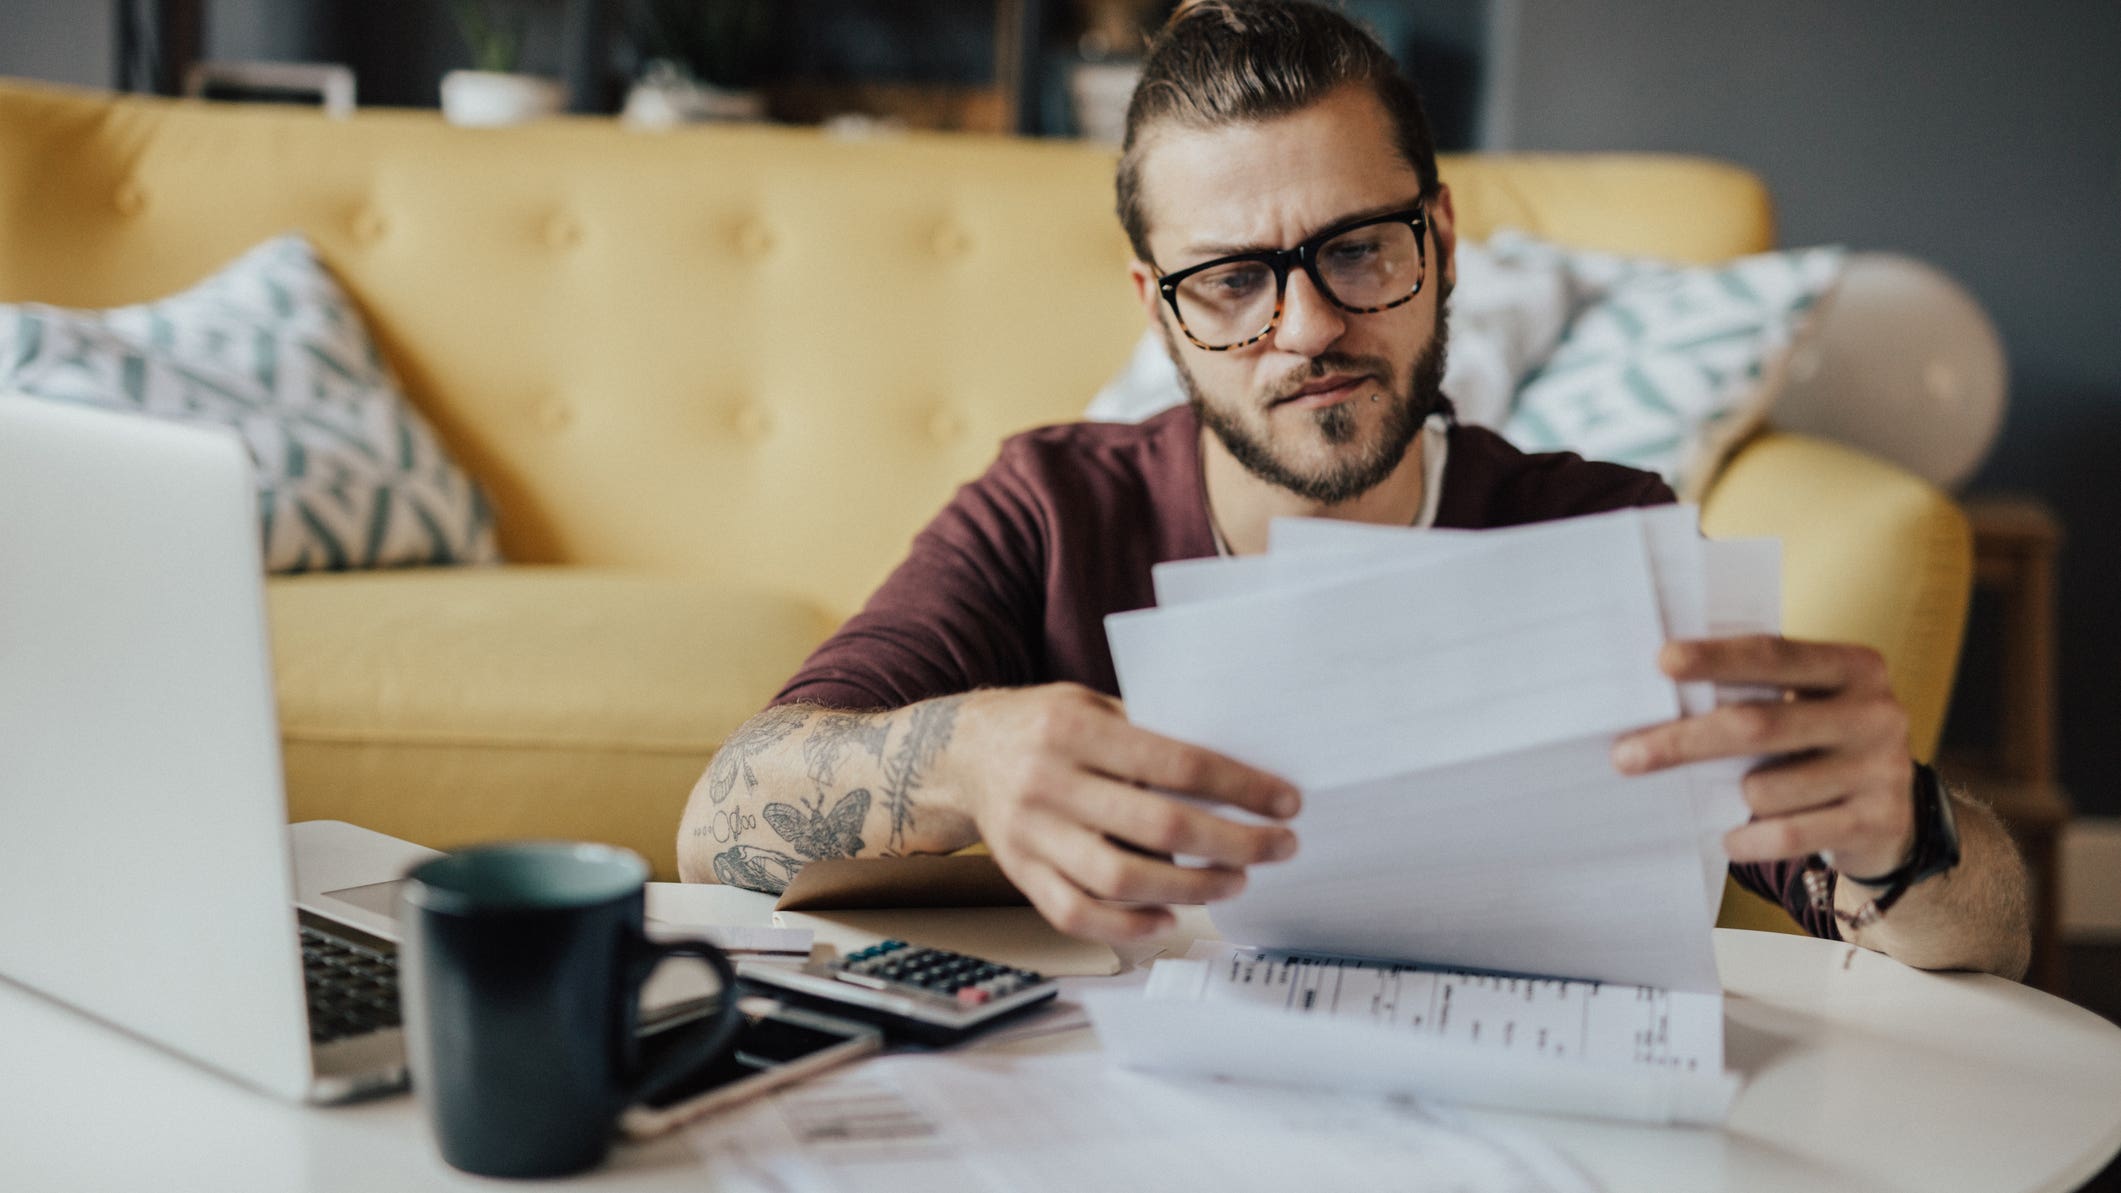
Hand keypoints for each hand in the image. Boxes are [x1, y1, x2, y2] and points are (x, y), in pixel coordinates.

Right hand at [940, 683, 1300, 942]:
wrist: (961, 753)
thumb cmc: (1044, 725)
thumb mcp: (1093, 704)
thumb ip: (1149, 731)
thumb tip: (1236, 768)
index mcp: (1073, 730)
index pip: (1175, 764)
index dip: (1240, 787)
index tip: (1286, 802)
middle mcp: (1049, 783)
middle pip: (1158, 828)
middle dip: (1233, 844)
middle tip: (1278, 847)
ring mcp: (1032, 835)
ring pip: (1121, 880)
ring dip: (1191, 889)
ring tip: (1234, 881)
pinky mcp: (1022, 875)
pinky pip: (1078, 914)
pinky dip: (1129, 925)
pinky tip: (1168, 917)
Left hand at [1611, 635, 1915, 878]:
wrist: (1894, 816)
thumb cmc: (1819, 745)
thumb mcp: (1804, 705)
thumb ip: (1753, 694)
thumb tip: (1657, 701)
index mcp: (1854, 667)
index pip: (1774, 653)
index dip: (1716, 658)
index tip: (1660, 661)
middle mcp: (1876, 713)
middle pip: (1758, 724)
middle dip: (1684, 741)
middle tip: (1624, 755)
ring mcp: (1882, 770)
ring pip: (1765, 789)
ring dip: (1731, 798)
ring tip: (1731, 797)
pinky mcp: (1878, 822)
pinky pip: (1787, 834)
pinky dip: (1747, 840)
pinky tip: (1731, 839)